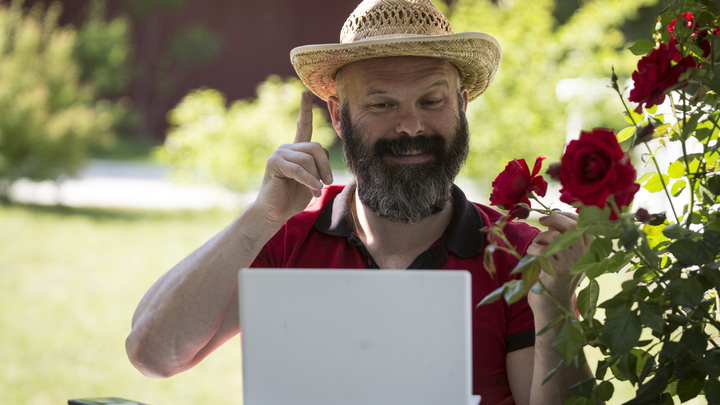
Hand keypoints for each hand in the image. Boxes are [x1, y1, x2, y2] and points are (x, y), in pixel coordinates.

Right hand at [255, 90, 333, 222]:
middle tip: (327, 182)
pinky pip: (299, 169)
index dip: (305, 110)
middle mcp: (287, 148)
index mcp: (296, 149)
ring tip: (317, 191)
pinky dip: (309, 180)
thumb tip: (324, 155)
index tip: (305, 92)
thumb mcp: (312, 179)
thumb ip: (319, 165)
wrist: (275, 211)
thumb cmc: (294, 196)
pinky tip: (314, 189)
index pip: (303, 126)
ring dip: (317, 177)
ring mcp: (279, 154)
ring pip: (309, 159)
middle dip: (326, 166)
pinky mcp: (274, 164)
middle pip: (316, 147)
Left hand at [526, 212, 592, 318]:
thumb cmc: (555, 276)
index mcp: (587, 251)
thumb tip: (553, 215)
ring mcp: (571, 265)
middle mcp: (583, 257)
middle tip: (542, 221)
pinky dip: (532, 250)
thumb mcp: (563, 255)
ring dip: (540, 238)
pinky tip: (533, 259)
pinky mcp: (556, 274)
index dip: (568, 215)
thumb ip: (561, 236)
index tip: (553, 214)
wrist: (553, 306)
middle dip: (555, 218)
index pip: (585, 224)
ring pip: (554, 237)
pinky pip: (540, 251)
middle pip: (572, 226)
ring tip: (537, 248)